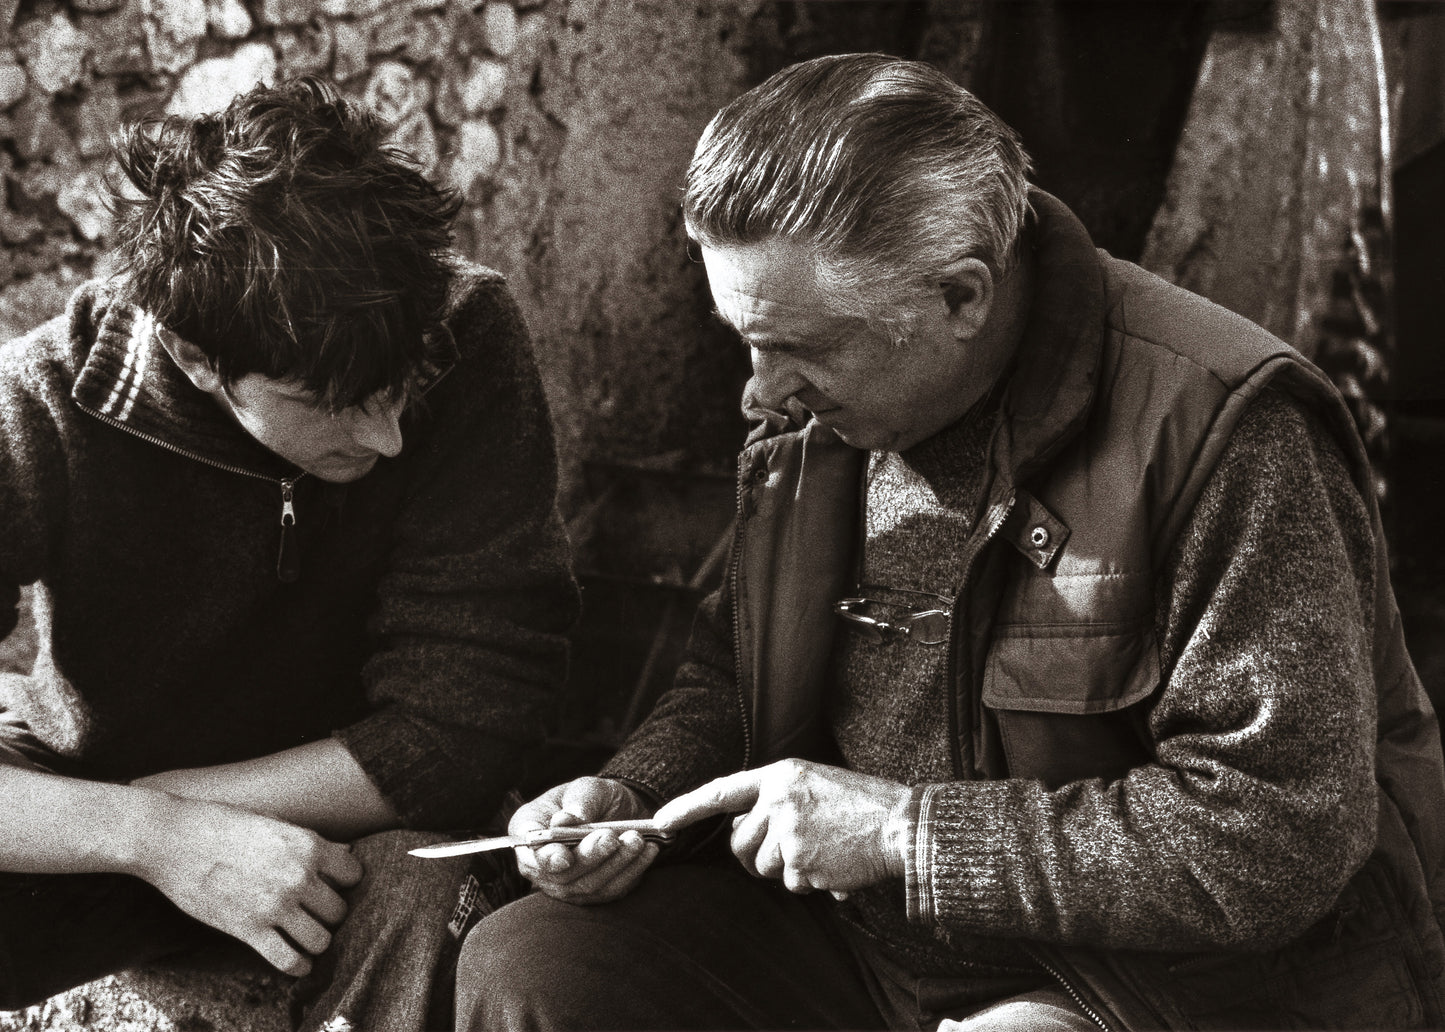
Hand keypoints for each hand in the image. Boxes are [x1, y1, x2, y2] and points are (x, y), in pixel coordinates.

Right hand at [137, 794, 362, 975]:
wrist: (172, 838)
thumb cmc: (222, 824)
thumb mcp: (274, 822)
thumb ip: (311, 842)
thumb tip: (347, 852)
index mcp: (308, 845)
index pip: (353, 874)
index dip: (344, 882)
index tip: (331, 885)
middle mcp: (298, 876)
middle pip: (339, 910)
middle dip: (330, 914)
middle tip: (315, 913)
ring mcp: (274, 905)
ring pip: (322, 939)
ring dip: (316, 940)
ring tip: (306, 935)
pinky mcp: (248, 929)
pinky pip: (289, 960)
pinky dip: (298, 966)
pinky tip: (298, 961)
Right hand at [511, 776, 657, 904]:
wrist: (615, 812)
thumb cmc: (592, 798)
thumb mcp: (587, 788)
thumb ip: (579, 802)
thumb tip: (565, 820)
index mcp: (528, 830)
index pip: (529, 851)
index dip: (545, 858)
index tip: (564, 857)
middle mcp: (540, 864)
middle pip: (561, 874)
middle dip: (590, 857)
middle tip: (612, 837)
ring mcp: (564, 884)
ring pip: (588, 885)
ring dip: (615, 863)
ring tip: (637, 839)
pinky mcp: (591, 894)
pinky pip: (611, 889)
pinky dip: (631, 871)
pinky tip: (647, 851)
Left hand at [653, 759, 910, 896]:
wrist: (902, 824)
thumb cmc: (862, 806)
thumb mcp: (814, 785)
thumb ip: (776, 802)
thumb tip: (745, 834)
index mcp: (780, 776)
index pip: (721, 792)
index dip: (687, 807)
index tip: (660, 822)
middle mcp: (778, 800)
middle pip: (739, 843)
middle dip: (755, 856)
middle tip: (788, 853)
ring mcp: (788, 832)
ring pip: (764, 867)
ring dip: (788, 869)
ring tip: (823, 851)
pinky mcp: (801, 862)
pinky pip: (791, 884)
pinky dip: (811, 882)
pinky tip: (835, 865)